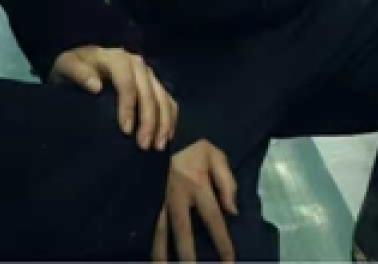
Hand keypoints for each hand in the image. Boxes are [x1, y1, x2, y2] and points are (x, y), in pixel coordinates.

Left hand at [49, 46, 177, 151]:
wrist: (78, 68)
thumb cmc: (70, 71)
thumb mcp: (65, 66)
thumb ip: (77, 72)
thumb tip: (95, 86)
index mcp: (116, 57)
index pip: (127, 82)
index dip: (129, 106)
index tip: (125, 131)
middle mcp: (136, 63)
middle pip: (149, 91)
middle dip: (149, 120)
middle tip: (144, 145)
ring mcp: (147, 74)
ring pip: (162, 96)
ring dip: (163, 122)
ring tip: (158, 146)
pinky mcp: (153, 84)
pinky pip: (168, 100)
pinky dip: (170, 118)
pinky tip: (166, 137)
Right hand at [154, 139, 238, 262]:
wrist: (161, 127)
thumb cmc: (192, 145)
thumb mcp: (216, 156)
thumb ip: (227, 183)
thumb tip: (232, 211)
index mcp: (198, 184)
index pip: (214, 219)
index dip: (222, 242)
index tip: (228, 262)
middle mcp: (177, 195)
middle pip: (183, 232)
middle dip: (188, 256)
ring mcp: (158, 196)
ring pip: (158, 230)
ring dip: (160, 252)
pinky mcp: (145, 194)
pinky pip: (144, 220)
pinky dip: (145, 236)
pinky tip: (145, 250)